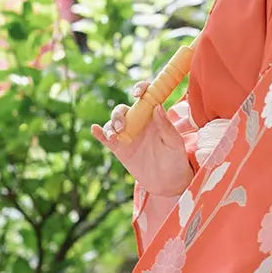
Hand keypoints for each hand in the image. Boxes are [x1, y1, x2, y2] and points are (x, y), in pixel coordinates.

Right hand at [91, 80, 192, 195]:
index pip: (146, 96)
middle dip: (119, 114)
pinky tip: (95, 129)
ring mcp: (128, 135)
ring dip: (110, 125)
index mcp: (154, 116)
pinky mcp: (120, 149)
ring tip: (115, 135)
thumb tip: (157, 106)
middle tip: (122, 126)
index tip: (137, 94)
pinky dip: (99, 133)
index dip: (140, 89)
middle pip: (123, 109)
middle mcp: (139, 122)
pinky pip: (106, 139)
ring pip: (113, 122)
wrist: (168, 183)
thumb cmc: (176, 159)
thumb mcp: (174, 143)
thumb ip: (166, 126)